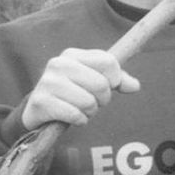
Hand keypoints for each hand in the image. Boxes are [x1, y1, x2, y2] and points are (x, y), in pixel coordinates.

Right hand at [22, 48, 140, 129]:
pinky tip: (72, 117)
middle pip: (101, 84)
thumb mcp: (94, 80)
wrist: (40, 110)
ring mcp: (47, 82)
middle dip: (103, 99)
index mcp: (72, 54)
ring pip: (89, 102)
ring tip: (80, 108)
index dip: (115, 79)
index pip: (109, 62)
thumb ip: (118, 80)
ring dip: (90, 112)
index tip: (108, 86)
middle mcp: (58, 64)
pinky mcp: (41, 102)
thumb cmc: (73, 92)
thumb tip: (134, 86)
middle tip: (92, 102)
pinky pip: (76, 115)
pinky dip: (80, 120)